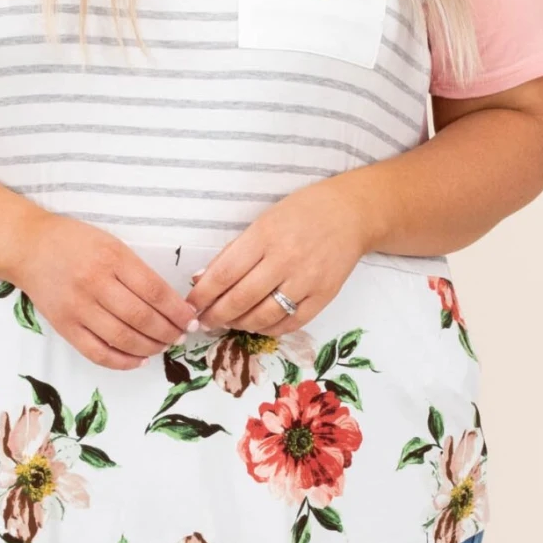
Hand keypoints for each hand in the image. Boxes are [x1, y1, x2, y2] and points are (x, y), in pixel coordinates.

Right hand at [16, 214, 199, 369]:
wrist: (28, 247)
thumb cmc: (74, 242)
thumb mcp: (111, 244)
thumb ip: (137, 271)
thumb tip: (171, 304)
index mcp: (111, 258)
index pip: (154, 291)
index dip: (177, 311)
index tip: (190, 320)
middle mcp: (94, 283)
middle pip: (141, 318)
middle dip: (168, 332)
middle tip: (179, 336)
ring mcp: (78, 308)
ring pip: (123, 338)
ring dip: (150, 348)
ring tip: (162, 346)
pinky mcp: (64, 326)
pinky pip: (97, 352)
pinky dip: (122, 361)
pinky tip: (138, 360)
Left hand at [186, 180, 369, 335]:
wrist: (350, 214)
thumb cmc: (302, 213)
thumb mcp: (263, 222)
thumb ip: (233, 252)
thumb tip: (202, 280)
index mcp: (264, 236)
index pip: (224, 274)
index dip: (202, 295)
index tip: (191, 305)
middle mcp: (285, 259)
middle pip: (240, 299)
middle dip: (216, 315)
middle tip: (205, 321)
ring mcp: (306, 280)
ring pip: (263, 316)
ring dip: (240, 324)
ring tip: (230, 322)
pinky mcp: (323, 295)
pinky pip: (290, 323)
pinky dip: (269, 329)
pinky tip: (257, 325)